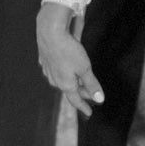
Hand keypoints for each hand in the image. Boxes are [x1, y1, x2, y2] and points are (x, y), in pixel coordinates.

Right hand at [36, 0, 103, 115]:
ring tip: (81, 81)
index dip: (84, 107)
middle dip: (82, 93)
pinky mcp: (45, 60)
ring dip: (73, 82)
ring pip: (63, 80)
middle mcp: (55, 80)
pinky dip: (65, 72)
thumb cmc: (69, 50)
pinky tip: (66, 68)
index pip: (76, 100)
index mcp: (65, 84)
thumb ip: (92, 84)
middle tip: (92, 94)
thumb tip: (99, 99)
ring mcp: (48, 70)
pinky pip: (56, 71)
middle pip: (70, 90)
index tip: (89, 113)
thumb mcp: (85, 68)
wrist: (50, 32)